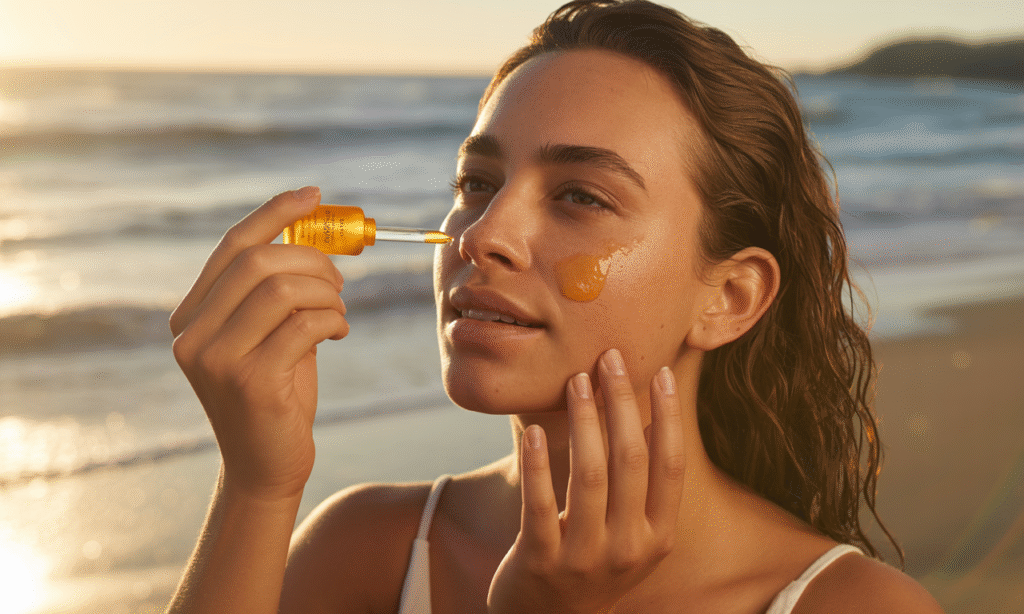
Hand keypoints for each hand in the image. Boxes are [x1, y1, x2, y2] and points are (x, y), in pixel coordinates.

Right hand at [169, 187, 348, 501]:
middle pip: (257, 262)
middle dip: (312, 260)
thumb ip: (277, 290)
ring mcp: (215, 359)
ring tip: (338, 312)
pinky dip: (333, 321)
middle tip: (339, 280)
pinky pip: (304, 325)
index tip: (313, 196)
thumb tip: (311, 232)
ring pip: (283, 290)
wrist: (268, 465)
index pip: (233, 246)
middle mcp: (192, 335)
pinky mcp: (249, 381)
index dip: (275, 214)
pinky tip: (337, 333)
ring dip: (326, 293)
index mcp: (191, 316)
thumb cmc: (277, 392)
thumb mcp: (270, 333)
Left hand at [488, 349, 686, 613]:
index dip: (668, 416)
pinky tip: (533, 430)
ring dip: (584, 421)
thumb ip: (639, 487)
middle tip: (609, 359)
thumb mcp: (632, 535)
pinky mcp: (540, 561)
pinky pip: (539, 504)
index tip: (660, 372)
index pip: (671, 467)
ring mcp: (585, 557)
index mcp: (658, 536)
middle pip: (631, 461)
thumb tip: (642, 408)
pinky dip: (538, 464)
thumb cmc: (595, 562)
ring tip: (576, 381)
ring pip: (589, 476)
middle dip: (622, 403)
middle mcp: (628, 548)